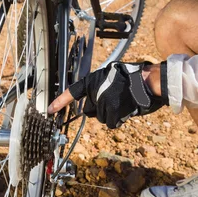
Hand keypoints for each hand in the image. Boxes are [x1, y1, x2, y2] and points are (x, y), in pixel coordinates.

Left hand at [47, 61, 167, 128]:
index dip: (61, 102)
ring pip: (102, 116)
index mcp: (93, 80)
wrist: (147, 82)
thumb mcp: (110, 74)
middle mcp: (95, 92)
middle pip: (90, 109)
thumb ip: (99, 85)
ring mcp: (103, 103)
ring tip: (123, 101)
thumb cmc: (132, 76)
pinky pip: (111, 122)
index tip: (50, 110)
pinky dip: (118, 119)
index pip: (73, 92)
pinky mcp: (112, 113)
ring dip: (111, 113)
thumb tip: (92, 97)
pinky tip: (126, 109)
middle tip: (114, 98)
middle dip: (99, 108)